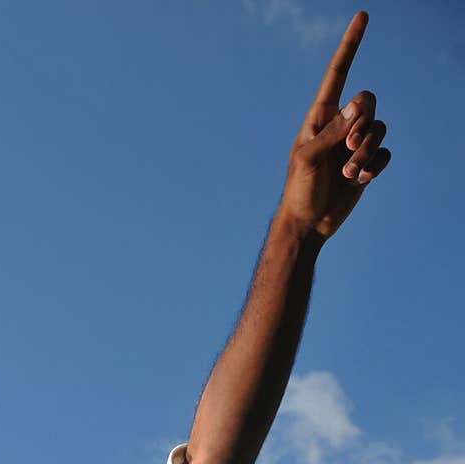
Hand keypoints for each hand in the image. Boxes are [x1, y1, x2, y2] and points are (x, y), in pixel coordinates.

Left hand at [280, 11, 390, 240]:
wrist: (308, 223)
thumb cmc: (299, 189)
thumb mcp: (308, 158)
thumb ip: (332, 131)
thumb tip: (356, 104)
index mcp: (320, 115)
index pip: (338, 73)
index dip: (350, 45)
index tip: (363, 16)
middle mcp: (340, 124)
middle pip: (368, 102)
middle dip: (363, 125)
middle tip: (348, 149)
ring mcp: (354, 144)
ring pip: (379, 129)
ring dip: (368, 152)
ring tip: (349, 173)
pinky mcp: (367, 163)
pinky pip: (385, 154)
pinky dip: (375, 167)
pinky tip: (358, 181)